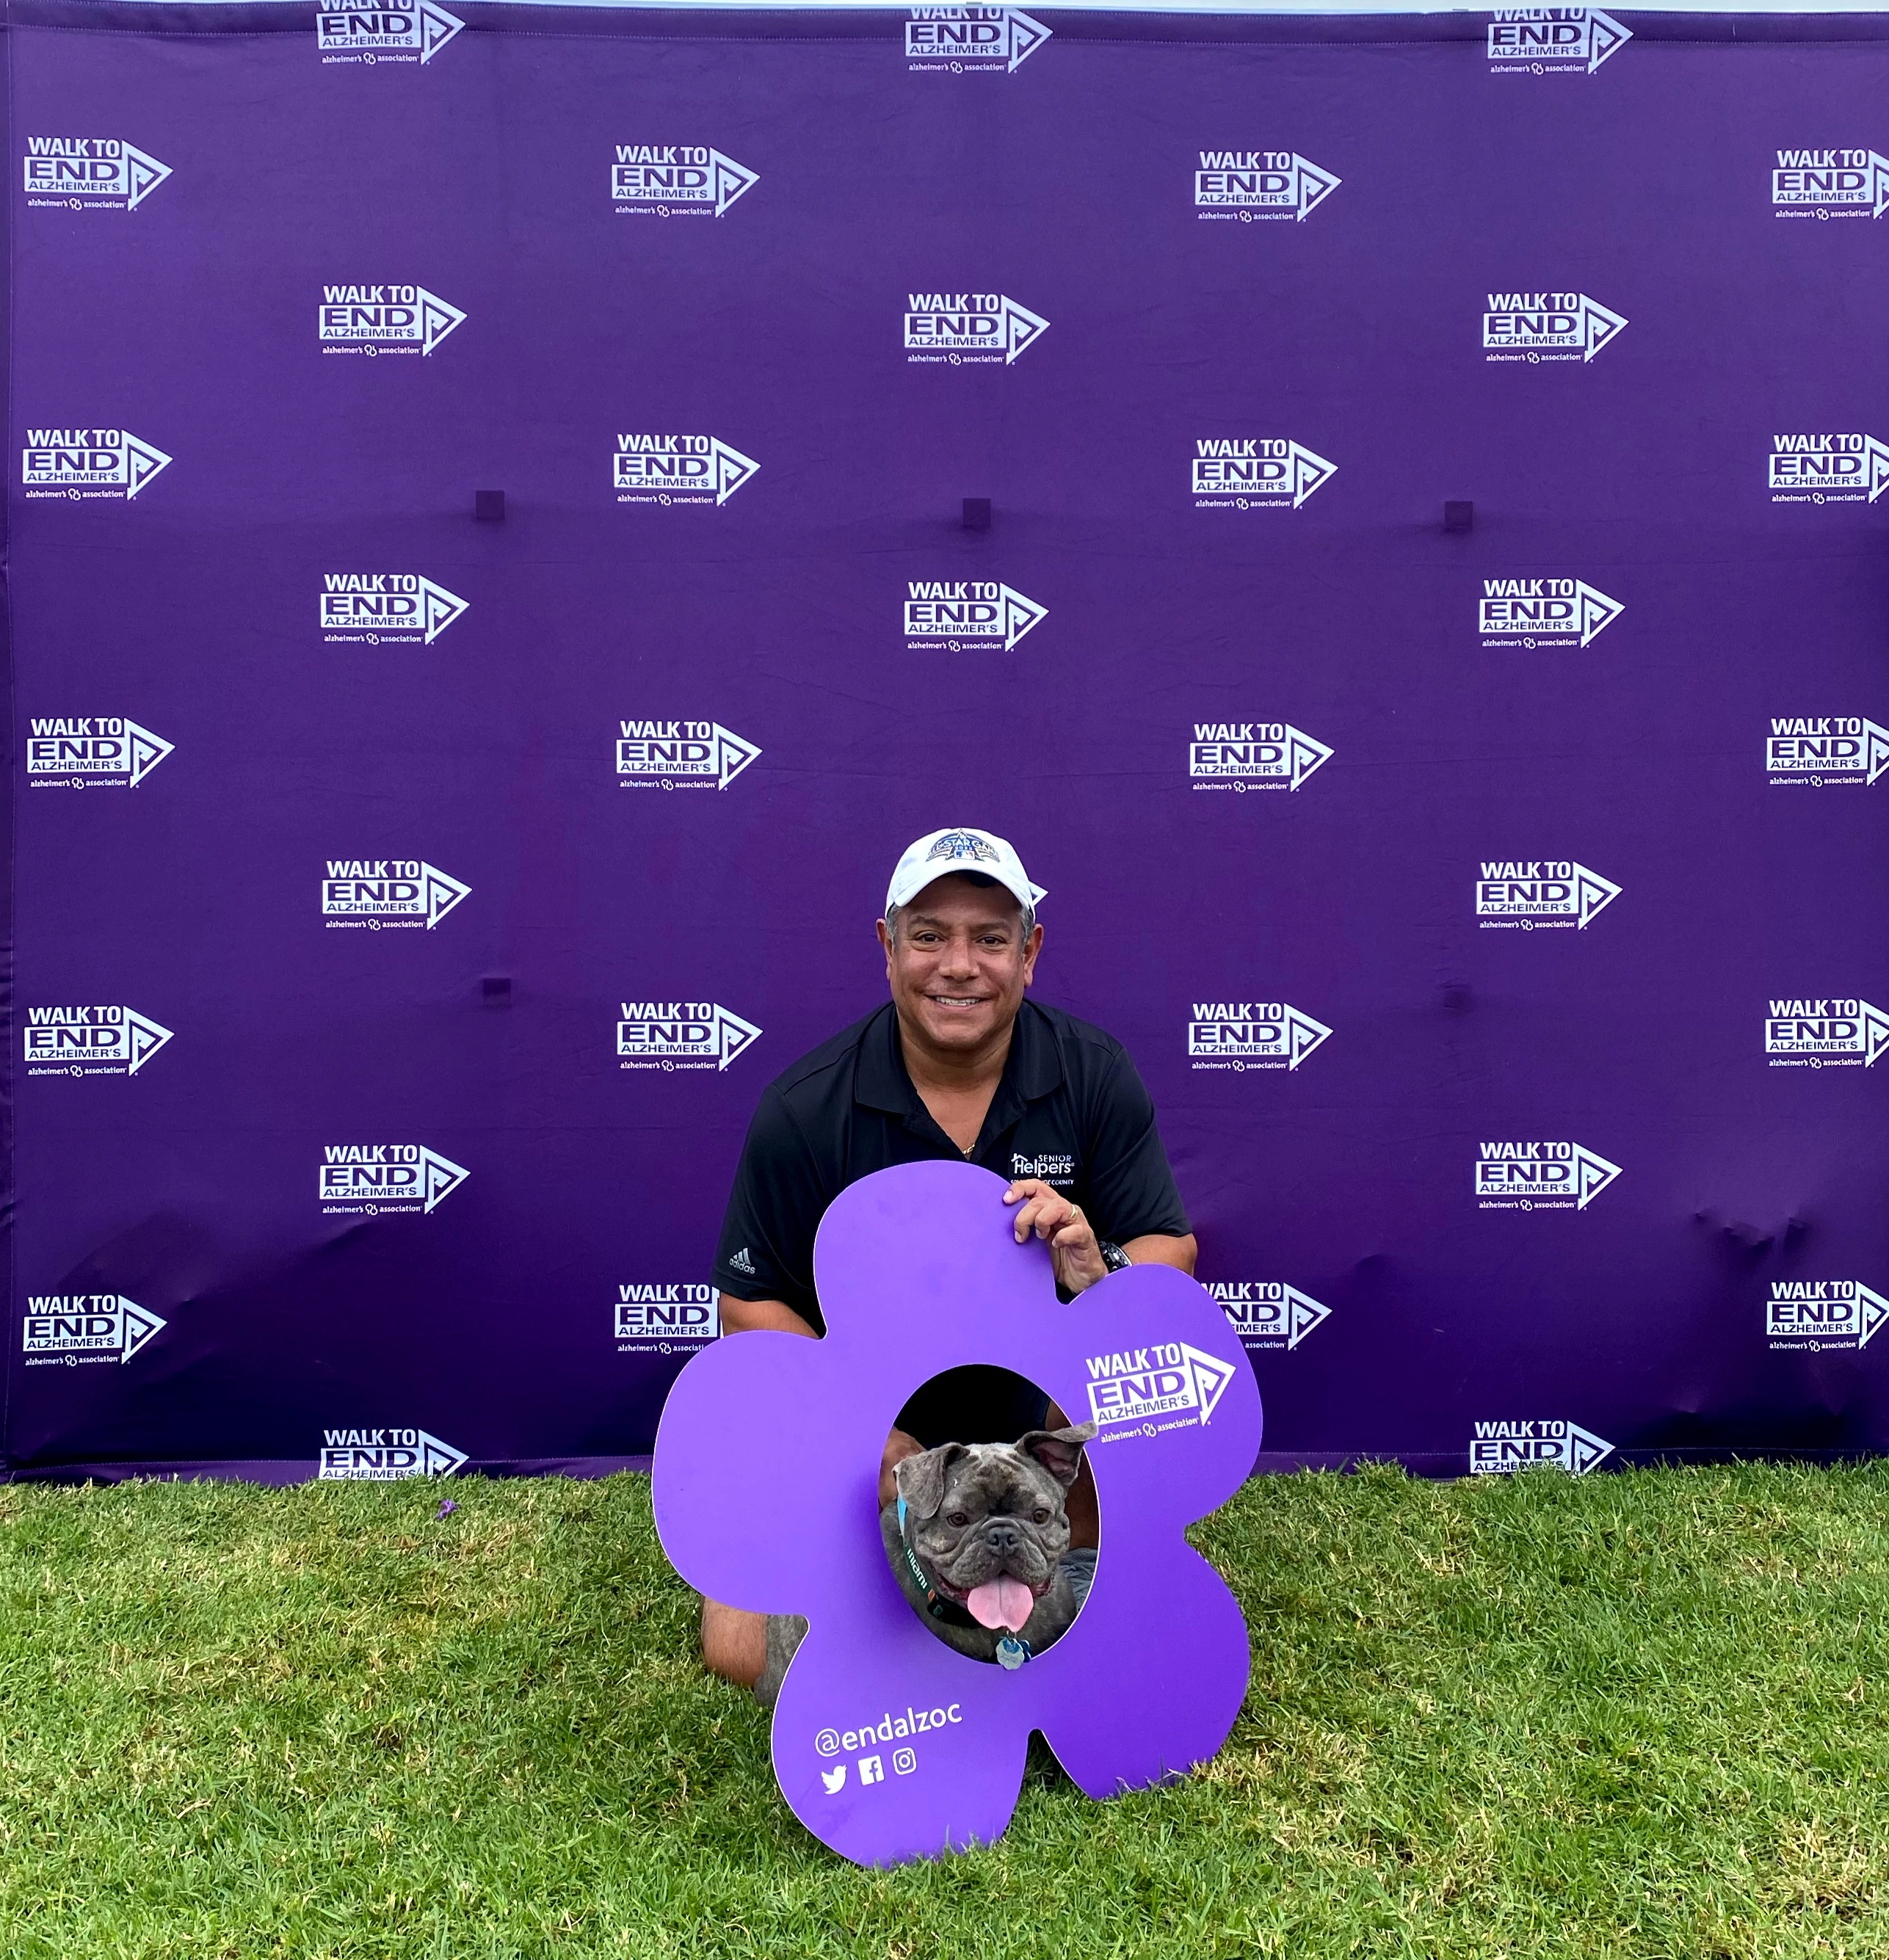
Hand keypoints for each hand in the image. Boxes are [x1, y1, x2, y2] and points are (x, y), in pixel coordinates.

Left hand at [1003, 1179, 1108, 1296]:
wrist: (1080, 1279)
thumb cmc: (1058, 1258)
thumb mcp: (1035, 1241)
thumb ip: (1024, 1229)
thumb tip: (999, 1224)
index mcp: (1050, 1208)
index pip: (1036, 1187)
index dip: (1020, 1188)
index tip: (1006, 1200)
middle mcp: (1064, 1211)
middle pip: (1041, 1198)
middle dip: (1024, 1215)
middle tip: (1020, 1235)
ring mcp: (1076, 1222)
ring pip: (1058, 1207)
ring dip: (1042, 1221)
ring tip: (1040, 1238)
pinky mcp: (1085, 1237)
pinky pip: (1075, 1230)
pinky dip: (1062, 1237)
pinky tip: (1056, 1245)